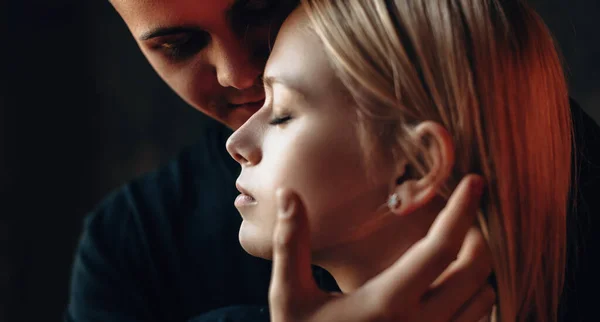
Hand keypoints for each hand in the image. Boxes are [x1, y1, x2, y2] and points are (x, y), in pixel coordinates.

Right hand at [269, 175, 494, 321]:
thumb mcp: (289, 296)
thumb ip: (291, 243)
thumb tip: (287, 194)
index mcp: (387, 302)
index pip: (439, 247)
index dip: (462, 210)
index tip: (475, 181)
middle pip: (476, 270)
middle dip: (477, 236)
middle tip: (462, 219)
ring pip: (484, 300)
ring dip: (477, 271)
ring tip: (455, 251)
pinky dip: (475, 300)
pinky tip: (451, 288)